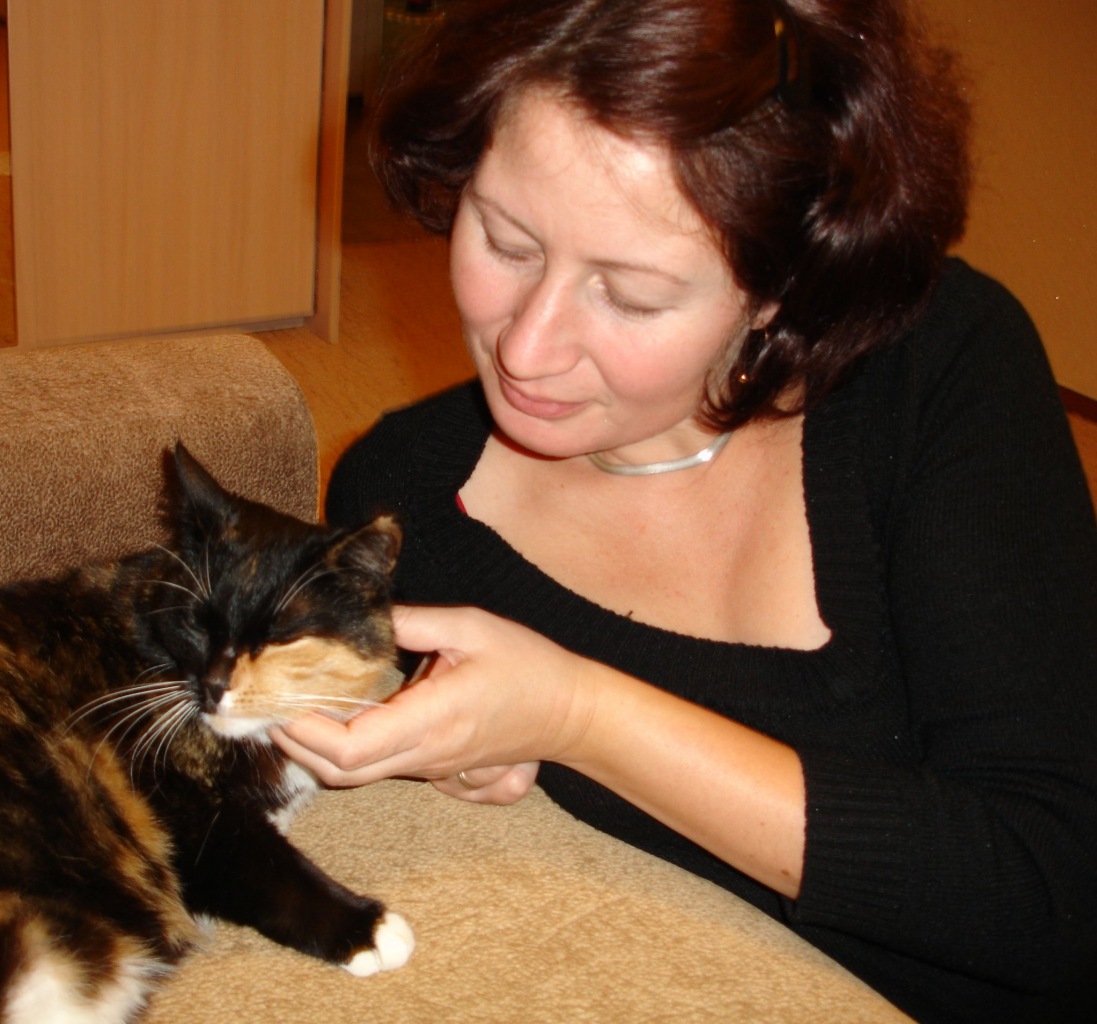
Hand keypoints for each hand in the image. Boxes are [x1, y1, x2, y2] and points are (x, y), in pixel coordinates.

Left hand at [272, 605, 591, 802]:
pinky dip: (339, 751)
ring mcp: (429, 766)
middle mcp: (424, 754)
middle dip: (294, 744)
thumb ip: (414, 622)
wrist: (569, 713)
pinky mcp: (433, 765)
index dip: (304, 731)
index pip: (350, 748)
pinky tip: (330, 717)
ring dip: (313, 749)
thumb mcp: (473, 627)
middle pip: (339, 772)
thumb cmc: (528, 667)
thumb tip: (365, 615)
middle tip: (266, 704)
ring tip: (288, 707)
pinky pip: (376, 767)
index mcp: (433, 720)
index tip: (277, 700)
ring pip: (353, 776)